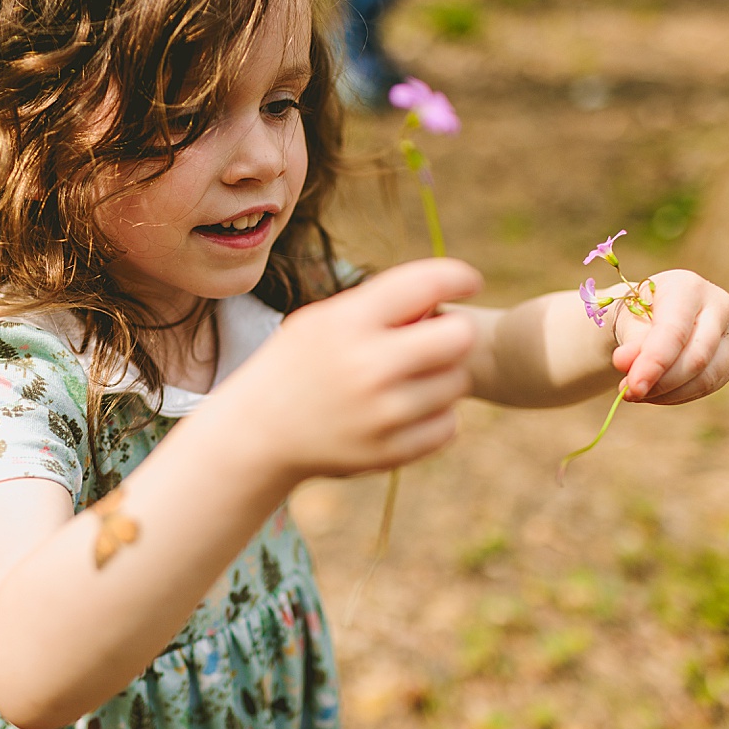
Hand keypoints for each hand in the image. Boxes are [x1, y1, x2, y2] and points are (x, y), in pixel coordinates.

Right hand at [206, 258, 481, 481]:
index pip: (427, 283)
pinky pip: (448, 425)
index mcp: (348, 322)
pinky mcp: (390, 451)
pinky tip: (407, 409)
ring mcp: (381, 414)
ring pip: (458, 382)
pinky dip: (435, 415)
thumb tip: (446, 301)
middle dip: (454, 332)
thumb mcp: (323, 319)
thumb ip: (381, 304)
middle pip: (459, 337)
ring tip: (411, 377)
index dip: (458, 277)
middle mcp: (367, 366)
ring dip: (443, 376)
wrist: (259, 433)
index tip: (468, 282)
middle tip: (436, 338)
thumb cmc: (299, 364)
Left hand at [612, 269, 728, 403]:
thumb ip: (631, 344)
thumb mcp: (628, 322)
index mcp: (689, 287)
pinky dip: (678, 395)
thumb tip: (626, 364)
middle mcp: (719, 305)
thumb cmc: (639, 314)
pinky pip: (709, 386)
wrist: (654, 314)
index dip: (654, 362)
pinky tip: (656, 393)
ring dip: (668, 393)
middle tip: (630, 393)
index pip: (675, 331)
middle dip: (661, 382)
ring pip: (707, 377)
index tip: (633, 386)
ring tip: (638, 393)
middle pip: (697, 357)